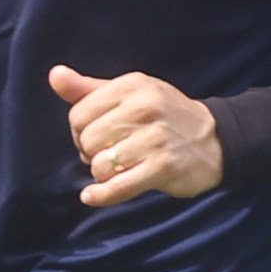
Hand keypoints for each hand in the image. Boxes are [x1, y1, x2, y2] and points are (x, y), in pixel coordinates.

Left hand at [47, 62, 222, 206]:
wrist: (216, 140)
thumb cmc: (165, 116)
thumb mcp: (132, 93)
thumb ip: (89, 88)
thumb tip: (55, 75)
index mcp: (132, 85)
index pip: (79, 114)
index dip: (81, 131)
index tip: (99, 136)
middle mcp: (144, 108)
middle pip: (87, 140)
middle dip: (91, 152)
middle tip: (111, 153)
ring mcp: (155, 139)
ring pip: (99, 165)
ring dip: (102, 173)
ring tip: (119, 167)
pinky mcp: (163, 166)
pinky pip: (117, 187)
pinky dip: (101, 195)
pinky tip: (93, 196)